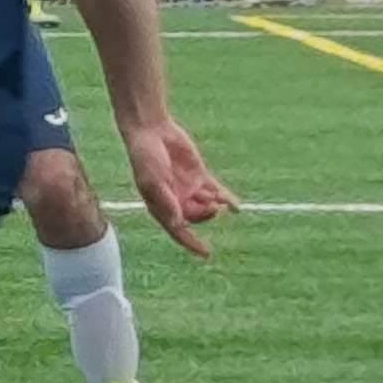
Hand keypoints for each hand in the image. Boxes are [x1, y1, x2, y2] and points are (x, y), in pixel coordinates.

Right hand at [124, 117, 236, 261]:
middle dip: (204, 216)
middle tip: (211, 207)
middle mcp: (175, 200)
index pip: (177, 230)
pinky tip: (236, 207)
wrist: (152, 130)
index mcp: (160, 206)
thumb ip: (166, 201)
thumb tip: (178, 222)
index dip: (191, 243)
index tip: (206, 252)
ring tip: (215, 198)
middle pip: (195, 218)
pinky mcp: (199, 175)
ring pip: (206, 206)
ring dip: (213, 206)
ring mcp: (188, 188)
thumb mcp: (153, 180)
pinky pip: (216, 191)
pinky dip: (226, 199)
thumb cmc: (145, 156)